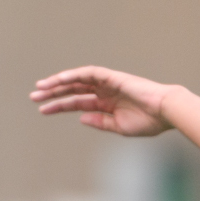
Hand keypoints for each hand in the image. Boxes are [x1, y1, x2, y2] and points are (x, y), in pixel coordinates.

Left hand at [30, 66, 174, 136]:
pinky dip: (74, 74)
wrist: (165, 112)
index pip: (77, 102)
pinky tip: (60, 80)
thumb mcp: (119, 127)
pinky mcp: (112, 76)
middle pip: (73, 89)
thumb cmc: (148, 122)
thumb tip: (80, 118)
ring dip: (58, 82)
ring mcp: (107, 82)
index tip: (42, 110)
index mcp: (106, 104)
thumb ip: (100, 122)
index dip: (59, 106)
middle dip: (53, 93)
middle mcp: (104, 91)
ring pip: (77, 79)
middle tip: (34, 97)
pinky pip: (88, 72)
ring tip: (41, 88)